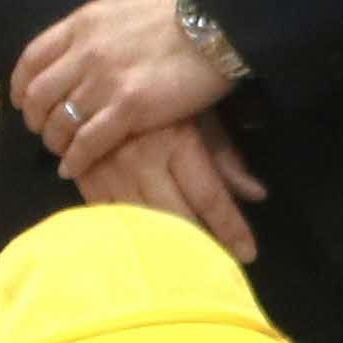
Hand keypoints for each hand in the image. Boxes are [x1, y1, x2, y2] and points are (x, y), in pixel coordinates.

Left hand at [11, 0, 227, 177]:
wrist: (220, 19)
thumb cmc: (189, 2)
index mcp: (83, 22)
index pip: (32, 57)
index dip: (21, 84)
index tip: (22, 100)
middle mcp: (84, 52)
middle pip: (38, 94)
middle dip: (34, 118)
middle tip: (42, 131)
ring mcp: (104, 81)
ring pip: (59, 122)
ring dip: (54, 141)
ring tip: (61, 151)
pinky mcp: (129, 108)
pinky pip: (87, 142)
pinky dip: (75, 159)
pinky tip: (71, 168)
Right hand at [74, 114, 264, 259]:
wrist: (101, 74)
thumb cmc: (163, 99)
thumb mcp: (199, 119)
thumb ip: (226, 158)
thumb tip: (257, 195)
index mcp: (178, 142)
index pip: (210, 197)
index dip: (231, 228)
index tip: (247, 254)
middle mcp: (144, 159)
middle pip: (176, 217)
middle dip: (198, 246)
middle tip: (216, 267)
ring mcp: (111, 170)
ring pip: (142, 222)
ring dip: (164, 246)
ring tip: (184, 268)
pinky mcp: (85, 177)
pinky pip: (110, 216)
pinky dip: (129, 233)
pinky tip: (144, 248)